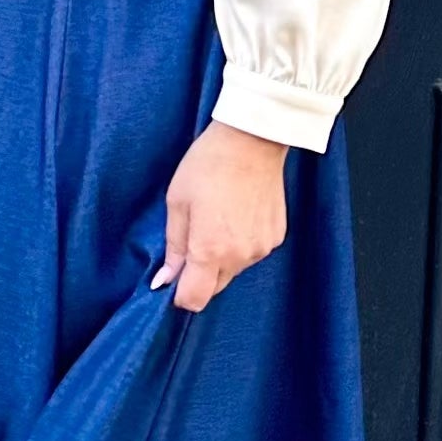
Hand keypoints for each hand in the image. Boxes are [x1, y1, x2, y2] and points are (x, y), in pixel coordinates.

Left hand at [152, 120, 287, 311]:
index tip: (173, 277)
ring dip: (221, 258)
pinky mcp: (277, 237)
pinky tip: (236, 215)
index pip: (194, 299)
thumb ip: (173, 247)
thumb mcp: (177, 203)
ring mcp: (262, 248)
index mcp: (210, 250)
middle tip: (193, 238)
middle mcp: (239, 257)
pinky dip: (240, 244)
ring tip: (216, 219)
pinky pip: (251, 253)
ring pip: (233, 270)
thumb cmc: (207, 166)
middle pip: (214, 288)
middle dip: (199, 274)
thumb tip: (164, 280)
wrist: (251, 141)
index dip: (179, 293)